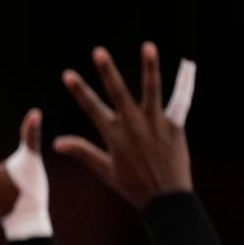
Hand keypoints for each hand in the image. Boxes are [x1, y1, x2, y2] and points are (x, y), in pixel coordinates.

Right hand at [55, 42, 192, 209]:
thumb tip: (56, 142)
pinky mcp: (174, 126)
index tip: (68, 74)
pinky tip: (187, 67)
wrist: (165, 197)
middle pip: (119, 93)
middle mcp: (133, 126)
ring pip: (151, 90)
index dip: (79, 91)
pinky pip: (179, 101)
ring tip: (147, 46)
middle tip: (98, 51)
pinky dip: (184, 84)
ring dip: (149, 67)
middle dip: (107, 71)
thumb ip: (82, 152)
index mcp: (114, 136)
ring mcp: (155, 124)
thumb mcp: (104, 169)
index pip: (92, 108)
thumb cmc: (132, 185)